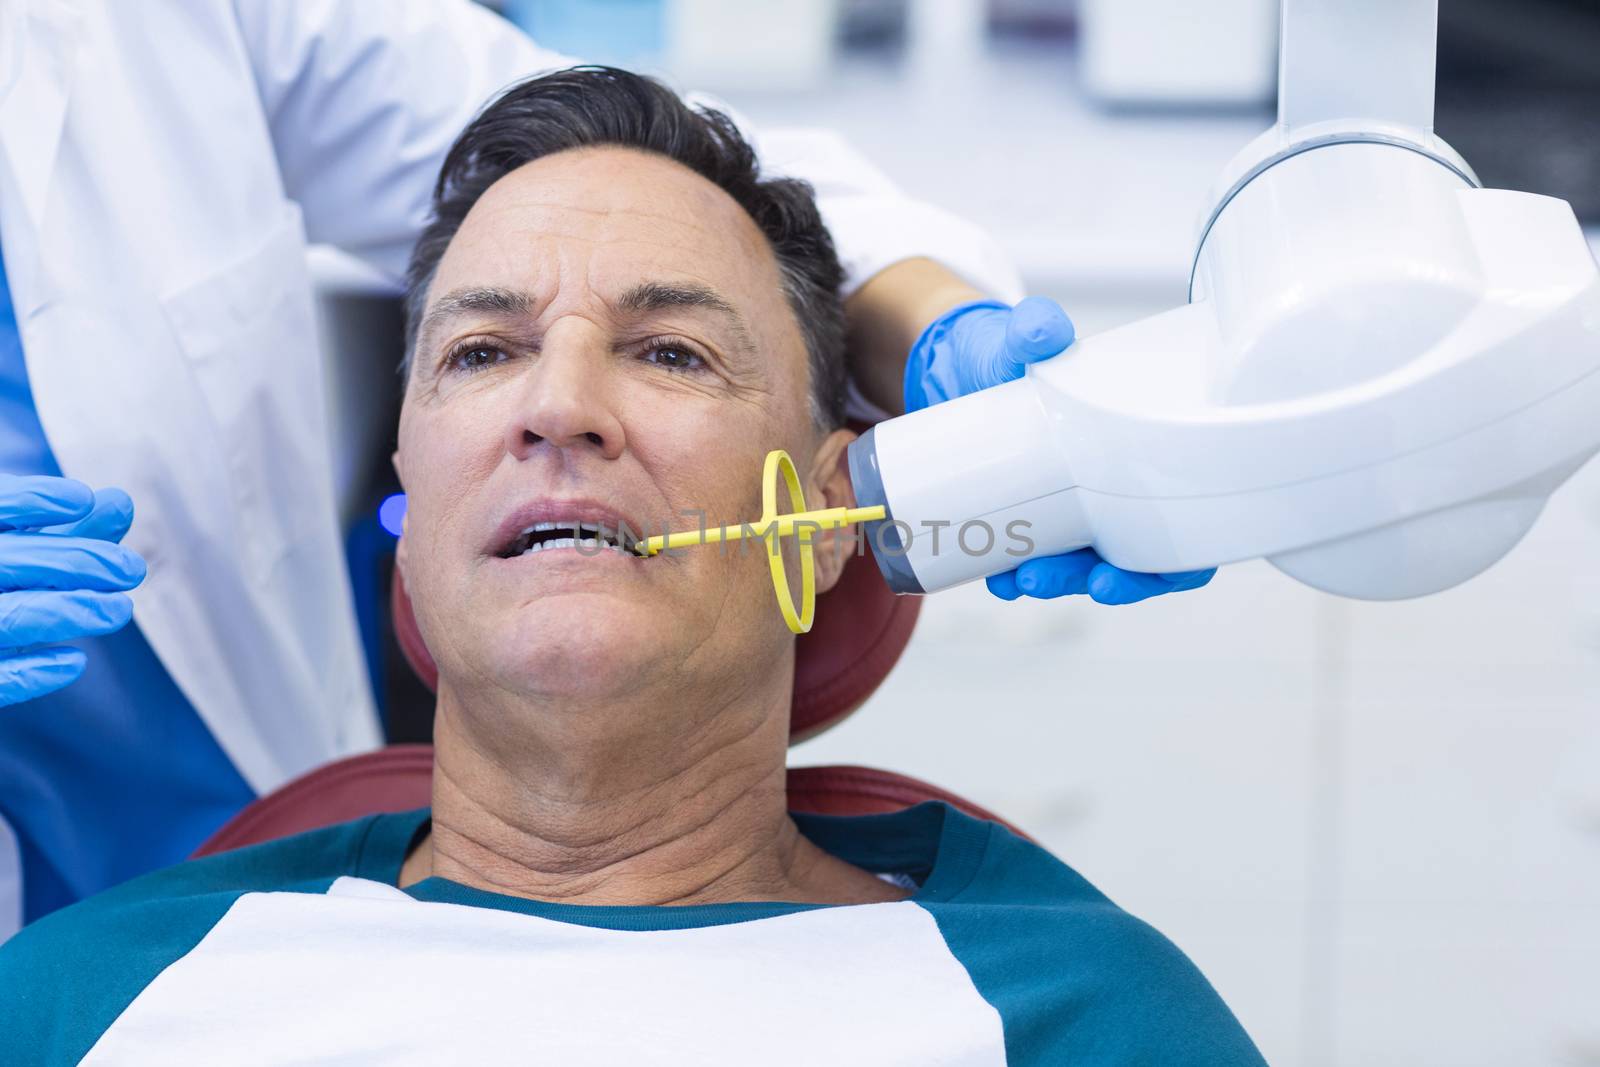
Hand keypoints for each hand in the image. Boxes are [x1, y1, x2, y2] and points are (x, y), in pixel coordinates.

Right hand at [0, 475, 145, 707]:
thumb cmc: (6, 586)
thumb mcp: (23, 558)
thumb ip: (68, 535)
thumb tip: (121, 502)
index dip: (27, 500)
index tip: (83, 499)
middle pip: (3, 562)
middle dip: (72, 562)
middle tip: (132, 569)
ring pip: (5, 618)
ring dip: (65, 611)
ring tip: (121, 609)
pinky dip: (30, 673)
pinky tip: (74, 662)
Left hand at [903, 297, 1215, 604]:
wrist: (966, 366)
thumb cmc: (1018, 354)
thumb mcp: (1025, 339)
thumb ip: (1035, 327)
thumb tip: (1043, 329)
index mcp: (1145, 456)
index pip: (1185, 529)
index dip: (1176, 564)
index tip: (1152, 567)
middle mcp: (1117, 494)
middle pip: (1136, 564)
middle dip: (1107, 583)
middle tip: (1075, 580)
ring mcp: (1076, 513)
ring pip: (1083, 570)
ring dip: (1058, 584)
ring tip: (1023, 580)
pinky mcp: (1031, 520)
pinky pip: (1032, 563)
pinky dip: (1013, 576)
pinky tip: (996, 577)